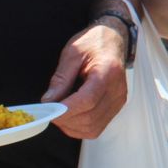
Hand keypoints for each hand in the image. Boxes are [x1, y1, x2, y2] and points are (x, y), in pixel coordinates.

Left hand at [43, 22, 128, 138]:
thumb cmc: (94, 43)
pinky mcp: (116, 107)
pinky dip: (80, 128)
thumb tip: (48, 101)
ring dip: (71, 126)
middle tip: (48, 111)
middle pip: (89, 117)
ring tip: (58, 114)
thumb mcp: (72, 53)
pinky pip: (97, 127)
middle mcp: (117, 90)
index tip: (48, 110)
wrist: (113, 40)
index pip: (87, 100)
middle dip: (65, 119)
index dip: (66, 110)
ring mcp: (119, 100)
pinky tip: (70, 117)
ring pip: (93, 127)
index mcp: (108, 72)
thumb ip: (60, 78)